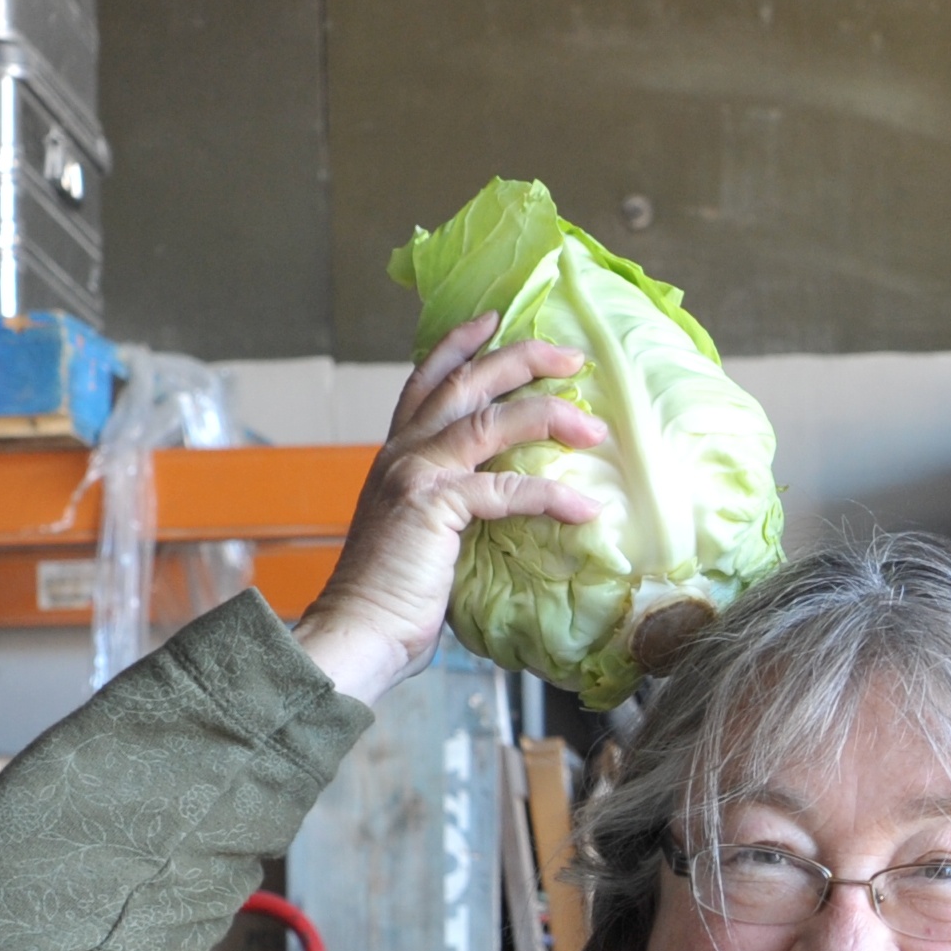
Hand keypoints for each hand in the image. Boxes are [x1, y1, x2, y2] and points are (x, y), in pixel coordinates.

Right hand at [292, 315, 605, 702]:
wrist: (357, 632)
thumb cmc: (392, 599)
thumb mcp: (421, 538)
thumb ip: (452, 510)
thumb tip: (498, 514)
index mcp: (396, 456)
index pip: (426, 381)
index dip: (459, 345)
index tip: (493, 318)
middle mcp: (402, 453)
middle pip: (465, 382)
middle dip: (521, 359)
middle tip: (569, 356)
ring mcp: (416, 475)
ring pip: (489, 420)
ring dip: (548, 415)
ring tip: (593, 427)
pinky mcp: (434, 507)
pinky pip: (506, 490)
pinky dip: (551, 496)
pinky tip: (585, 509)